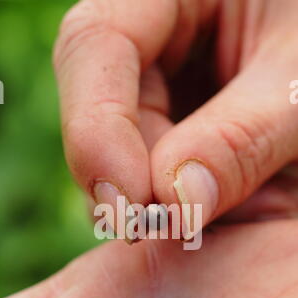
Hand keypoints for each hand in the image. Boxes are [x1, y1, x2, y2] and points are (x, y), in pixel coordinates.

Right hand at [54, 0, 297, 231]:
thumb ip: (241, 138)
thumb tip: (176, 201)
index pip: (98, 41)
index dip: (95, 126)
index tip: (125, 203)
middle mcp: (157, 31)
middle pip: (103, 101)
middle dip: (127, 172)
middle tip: (158, 229)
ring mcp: (163, 76)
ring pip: (122, 140)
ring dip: (148, 190)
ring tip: (185, 222)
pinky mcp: (174, 115)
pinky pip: (150, 159)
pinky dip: (166, 193)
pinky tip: (190, 211)